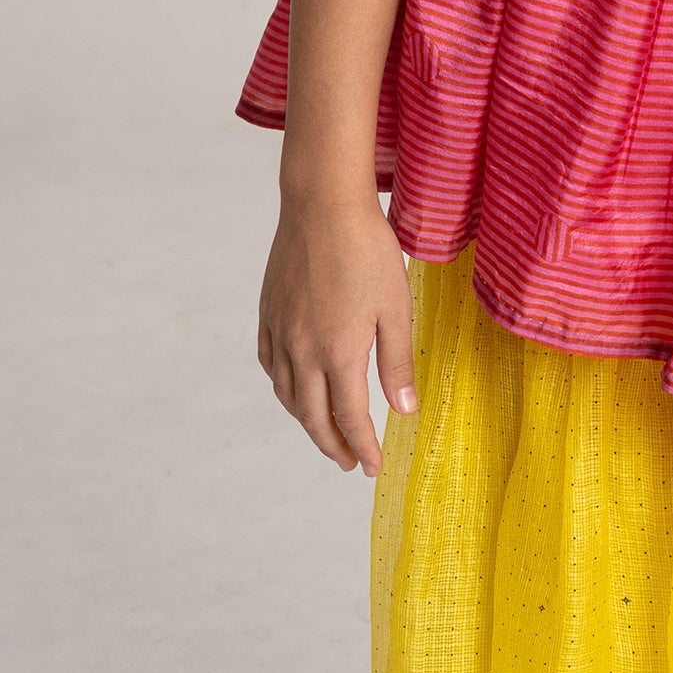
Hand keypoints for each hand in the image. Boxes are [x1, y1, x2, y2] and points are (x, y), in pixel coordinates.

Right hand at [257, 198, 418, 475]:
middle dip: (333, 445)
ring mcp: (281, 333)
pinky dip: (283, 387)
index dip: (363, 447)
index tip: (372, 468)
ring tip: (326, 431)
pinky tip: (293, 387)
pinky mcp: (269, 313)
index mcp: (338, 353)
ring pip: (288, 394)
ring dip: (307, 421)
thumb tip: (403, 411)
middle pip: (313, 416)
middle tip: (350, 462)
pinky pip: (270, 365)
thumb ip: (396, 361)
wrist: (322, 205)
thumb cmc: (367, 250)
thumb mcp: (396, 306)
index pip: (350, 417)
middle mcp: (302, 351)